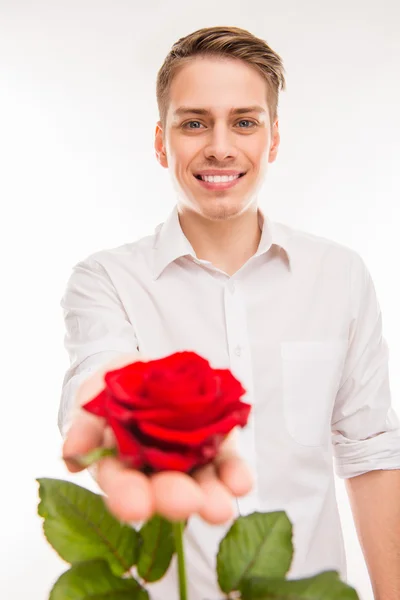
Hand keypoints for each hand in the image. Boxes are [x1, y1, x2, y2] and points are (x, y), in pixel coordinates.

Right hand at [62, 354, 252, 523]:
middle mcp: (156, 472)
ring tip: (221, 507)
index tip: (134, 506)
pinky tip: (241, 481)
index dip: (127, 497)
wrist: (145, 372)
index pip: (122, 486)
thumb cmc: (112, 390)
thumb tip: (72, 453)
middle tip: (185, 502)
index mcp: (121, 467)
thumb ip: (84, 424)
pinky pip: (227, 464)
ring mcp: (188, 462)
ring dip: (212, 497)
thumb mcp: (92, 397)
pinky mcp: (216, 446)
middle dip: (174, 499)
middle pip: (164, 491)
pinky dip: (234, 475)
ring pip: (200, 486)